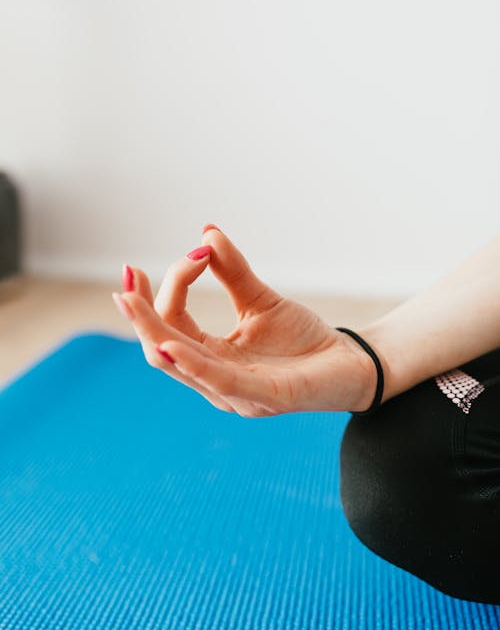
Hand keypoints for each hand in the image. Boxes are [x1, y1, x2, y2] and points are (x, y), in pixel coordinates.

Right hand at [112, 225, 376, 416]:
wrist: (350, 363)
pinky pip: (220, 383)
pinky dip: (192, 363)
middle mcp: (214, 378)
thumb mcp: (262, 300)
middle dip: (140, 313)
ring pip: (180, 365)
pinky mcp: (266, 398)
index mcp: (211, 356)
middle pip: (160, 347)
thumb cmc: (303, 339)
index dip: (170, 287)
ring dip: (152, 331)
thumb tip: (206, 232)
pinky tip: (172, 342)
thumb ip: (233, 272)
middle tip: (126, 276)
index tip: (194, 251)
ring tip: (131, 300)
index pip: (171, 324)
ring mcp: (236, 393)